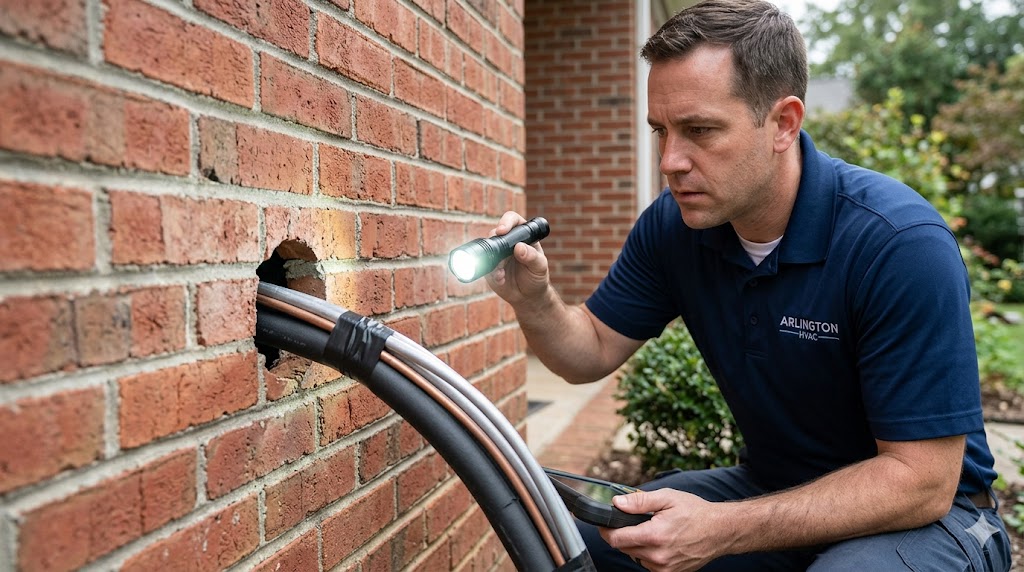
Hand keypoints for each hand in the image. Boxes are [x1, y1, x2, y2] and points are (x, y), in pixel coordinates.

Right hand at [484, 211, 550, 303]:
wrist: (527, 296)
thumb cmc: (537, 277)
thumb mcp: (540, 267)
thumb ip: (532, 257)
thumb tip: (519, 247)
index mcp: (522, 235)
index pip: (512, 220)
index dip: (506, 222)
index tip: (502, 230)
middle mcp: (507, 241)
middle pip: (495, 233)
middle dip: (495, 244)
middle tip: (500, 258)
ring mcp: (497, 253)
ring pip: (488, 249)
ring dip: (494, 262)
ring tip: (502, 274)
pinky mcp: (489, 266)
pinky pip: (484, 265)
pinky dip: (492, 272)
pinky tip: (501, 280)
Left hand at [599, 489, 724, 571]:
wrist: (720, 531)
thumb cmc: (696, 513)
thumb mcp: (667, 498)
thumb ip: (639, 501)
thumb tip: (617, 503)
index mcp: (655, 536)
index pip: (616, 539)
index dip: (606, 530)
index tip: (605, 523)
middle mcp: (658, 556)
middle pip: (623, 548)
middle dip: (623, 534)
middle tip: (634, 522)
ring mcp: (664, 568)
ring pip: (635, 556)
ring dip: (636, 544)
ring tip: (652, 531)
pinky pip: (648, 564)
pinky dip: (648, 553)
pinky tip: (660, 542)